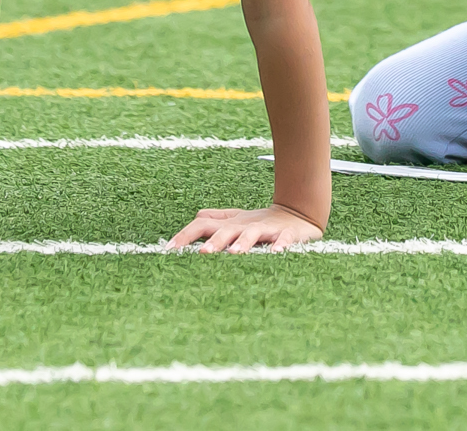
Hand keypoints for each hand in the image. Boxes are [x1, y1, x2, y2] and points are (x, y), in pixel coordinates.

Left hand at [165, 204, 323, 254]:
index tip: (168, 249)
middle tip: (203, 253)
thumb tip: (193, 218)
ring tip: (234, 253)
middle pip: (226, 230)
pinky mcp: (287, 234)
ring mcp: (266, 229)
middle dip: (215, 241)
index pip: (202, 225)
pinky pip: (284, 239)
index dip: (185, 235)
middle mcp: (244, 225)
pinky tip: (275, 253)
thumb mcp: (235, 221)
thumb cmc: (261, 222)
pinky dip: (280, 245)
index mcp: (230, 223)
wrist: (298, 213)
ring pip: (252, 234)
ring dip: (243, 242)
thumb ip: (214, 220)